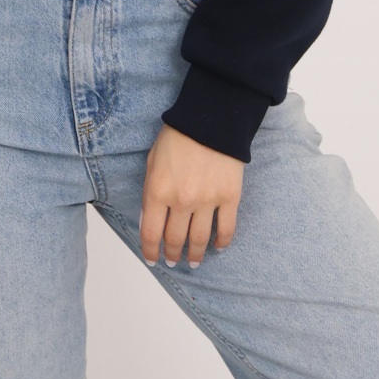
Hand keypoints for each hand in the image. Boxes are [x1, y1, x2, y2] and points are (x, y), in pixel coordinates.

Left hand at [140, 122, 242, 267]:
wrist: (211, 117)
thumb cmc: (178, 135)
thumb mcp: (152, 160)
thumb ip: (149, 191)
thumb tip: (148, 219)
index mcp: (158, 190)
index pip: (151, 233)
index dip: (150, 251)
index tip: (152, 259)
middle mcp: (181, 201)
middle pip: (175, 240)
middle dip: (172, 254)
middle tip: (172, 260)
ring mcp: (207, 201)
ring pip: (199, 240)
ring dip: (195, 255)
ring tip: (193, 261)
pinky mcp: (229, 198)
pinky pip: (226, 229)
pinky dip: (222, 243)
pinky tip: (218, 248)